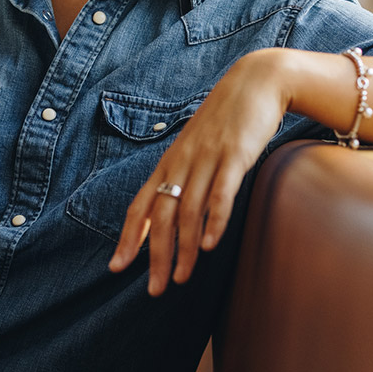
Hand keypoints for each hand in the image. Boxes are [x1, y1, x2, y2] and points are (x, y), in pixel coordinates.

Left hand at [109, 49, 292, 295]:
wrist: (255, 82)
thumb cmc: (227, 120)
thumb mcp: (197, 147)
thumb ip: (185, 176)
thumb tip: (175, 210)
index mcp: (170, 163)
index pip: (140, 205)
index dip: (128, 237)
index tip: (117, 268)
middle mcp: (182, 163)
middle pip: (160, 215)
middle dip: (155, 255)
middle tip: (155, 288)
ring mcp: (207, 158)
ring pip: (187, 211)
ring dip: (183, 248)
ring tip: (182, 278)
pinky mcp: (234, 155)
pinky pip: (220, 193)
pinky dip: (213, 220)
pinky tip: (210, 245)